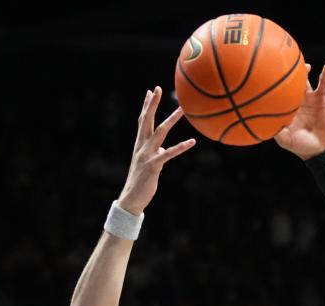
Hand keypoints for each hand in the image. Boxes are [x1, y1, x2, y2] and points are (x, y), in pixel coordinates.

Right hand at [117, 87, 195, 214]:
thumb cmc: (141, 181)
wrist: (131, 199)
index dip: (147, 106)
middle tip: (158, 88)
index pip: (143, 121)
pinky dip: (181, 147)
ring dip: (171, 120)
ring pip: (159, 133)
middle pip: (147, 121)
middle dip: (152, 104)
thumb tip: (164, 147)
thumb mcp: (148, 163)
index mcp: (140, 145)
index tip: (151, 91)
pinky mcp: (153, 166)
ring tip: (182, 109)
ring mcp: (147, 155)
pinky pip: (169, 154)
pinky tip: (192, 141)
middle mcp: (142, 147)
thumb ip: (155, 152)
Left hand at [274, 63, 324, 159]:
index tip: (268, 73)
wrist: (319, 149)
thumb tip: (264, 126)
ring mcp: (310, 99)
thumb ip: (276, 132)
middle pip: (291, 83)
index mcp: (286, 108)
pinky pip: (324, 84)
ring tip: (305, 65)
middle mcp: (297, 101)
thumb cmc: (300, 146)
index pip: (278, 93)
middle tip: (283, 62)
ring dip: (305, 71)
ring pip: (306, 81)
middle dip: (288, 73)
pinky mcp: (323, 99)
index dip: (274, 83)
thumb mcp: (285, 140)